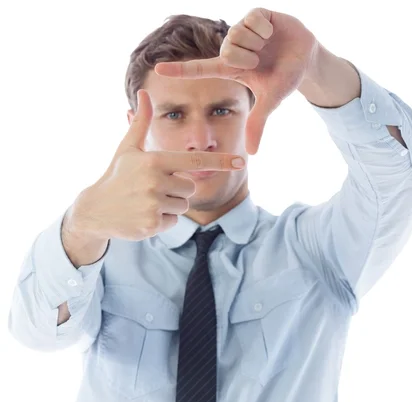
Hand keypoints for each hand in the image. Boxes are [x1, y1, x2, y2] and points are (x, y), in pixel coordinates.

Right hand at [72, 90, 245, 241]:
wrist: (95, 209)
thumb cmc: (117, 176)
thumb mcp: (128, 149)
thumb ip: (142, 123)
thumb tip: (145, 93)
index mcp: (154, 161)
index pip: (195, 160)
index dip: (219, 161)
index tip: (240, 162)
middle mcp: (155, 181)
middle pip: (189, 187)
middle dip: (176, 190)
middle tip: (152, 190)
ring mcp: (153, 204)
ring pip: (183, 206)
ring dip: (170, 206)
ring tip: (147, 202)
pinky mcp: (152, 223)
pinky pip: (174, 221)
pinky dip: (163, 221)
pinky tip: (144, 215)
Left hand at [155, 8, 318, 154]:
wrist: (306, 57)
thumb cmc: (284, 78)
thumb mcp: (270, 101)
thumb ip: (257, 123)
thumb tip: (253, 153)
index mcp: (230, 68)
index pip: (200, 69)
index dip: (180, 71)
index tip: (157, 71)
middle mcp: (231, 48)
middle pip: (227, 52)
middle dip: (248, 59)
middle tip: (261, 60)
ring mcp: (242, 30)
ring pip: (238, 35)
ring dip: (258, 43)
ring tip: (267, 45)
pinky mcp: (255, 14)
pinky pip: (253, 20)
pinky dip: (266, 28)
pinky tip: (272, 31)